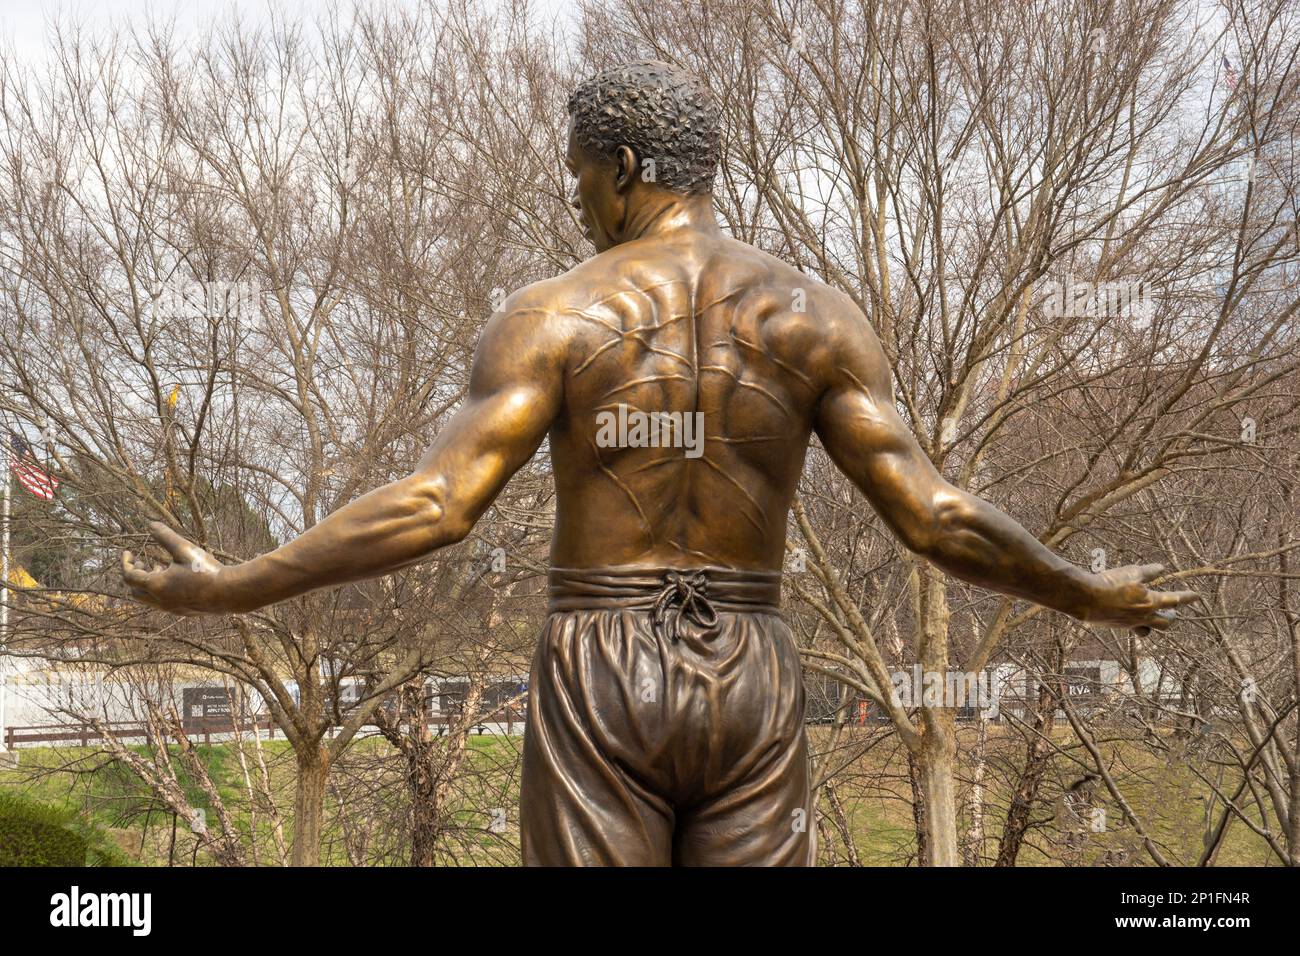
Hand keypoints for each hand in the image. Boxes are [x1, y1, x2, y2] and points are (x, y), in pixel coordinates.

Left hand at [121, 522, 229, 615]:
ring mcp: (171, 608)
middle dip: (134, 575)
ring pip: (148, 599)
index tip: (127, 552)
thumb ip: (165, 537)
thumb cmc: (206, 570)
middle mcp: (159, 600)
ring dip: (148, 583)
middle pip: (135, 591)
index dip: (125, 563)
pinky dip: (160, 590)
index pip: (129, 576)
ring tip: (159, 567)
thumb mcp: (184, 549)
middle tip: (141, 561)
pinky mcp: (182, 611)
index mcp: (156, 585)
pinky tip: (175, 578)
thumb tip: (150, 524)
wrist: (228, 593)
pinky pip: (162, 602)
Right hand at [1078, 563, 1199, 634]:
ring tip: (1153, 618)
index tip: (1196, 596)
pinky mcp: (1117, 625)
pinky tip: (1130, 616)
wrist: (1086, 598)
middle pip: (1165, 622)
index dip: (1187, 597)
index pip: (1175, 599)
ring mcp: (1130, 623)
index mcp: (1150, 602)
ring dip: (1154, 623)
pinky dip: (1135, 622)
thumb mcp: (1132, 572)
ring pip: (1149, 630)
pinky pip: (1132, 628)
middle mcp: (1143, 616)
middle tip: (1173, 612)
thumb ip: (1148, 572)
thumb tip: (1161, 568)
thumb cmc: (1111, 583)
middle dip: (1171, 617)